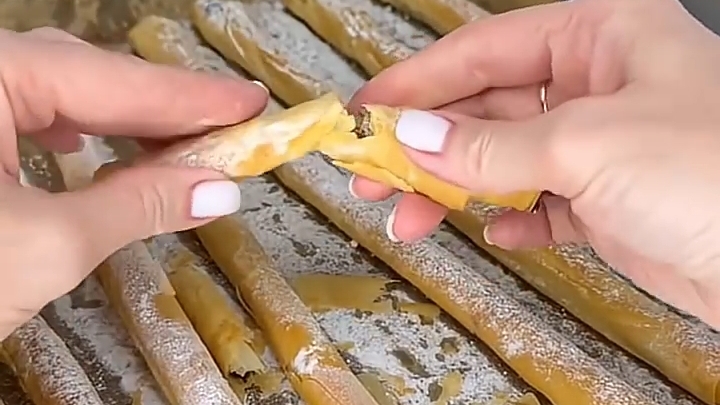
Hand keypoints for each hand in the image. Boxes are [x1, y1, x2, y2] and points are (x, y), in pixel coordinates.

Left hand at [0, 28, 267, 337]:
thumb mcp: (48, 246)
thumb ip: (139, 205)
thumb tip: (217, 190)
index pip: (111, 80)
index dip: (192, 97)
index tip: (251, 104)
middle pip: (84, 77)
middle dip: (161, 109)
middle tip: (229, 129)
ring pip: (53, 93)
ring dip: (121, 122)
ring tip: (180, 144)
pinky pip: (22, 116)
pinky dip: (73, 134)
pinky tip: (93, 148)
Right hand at [349, 0, 719, 326]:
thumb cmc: (718, 172)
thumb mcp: (587, 143)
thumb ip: (492, 144)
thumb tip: (417, 137)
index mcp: (600, 36)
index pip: (485, 50)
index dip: (419, 83)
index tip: (370, 110)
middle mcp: (597, 85)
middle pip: (486, 107)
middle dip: (428, 144)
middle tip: (374, 171)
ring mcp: (599, 145)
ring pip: (504, 160)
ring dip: (455, 188)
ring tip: (411, 215)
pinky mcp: (605, 200)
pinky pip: (538, 202)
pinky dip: (511, 219)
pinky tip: (495, 231)